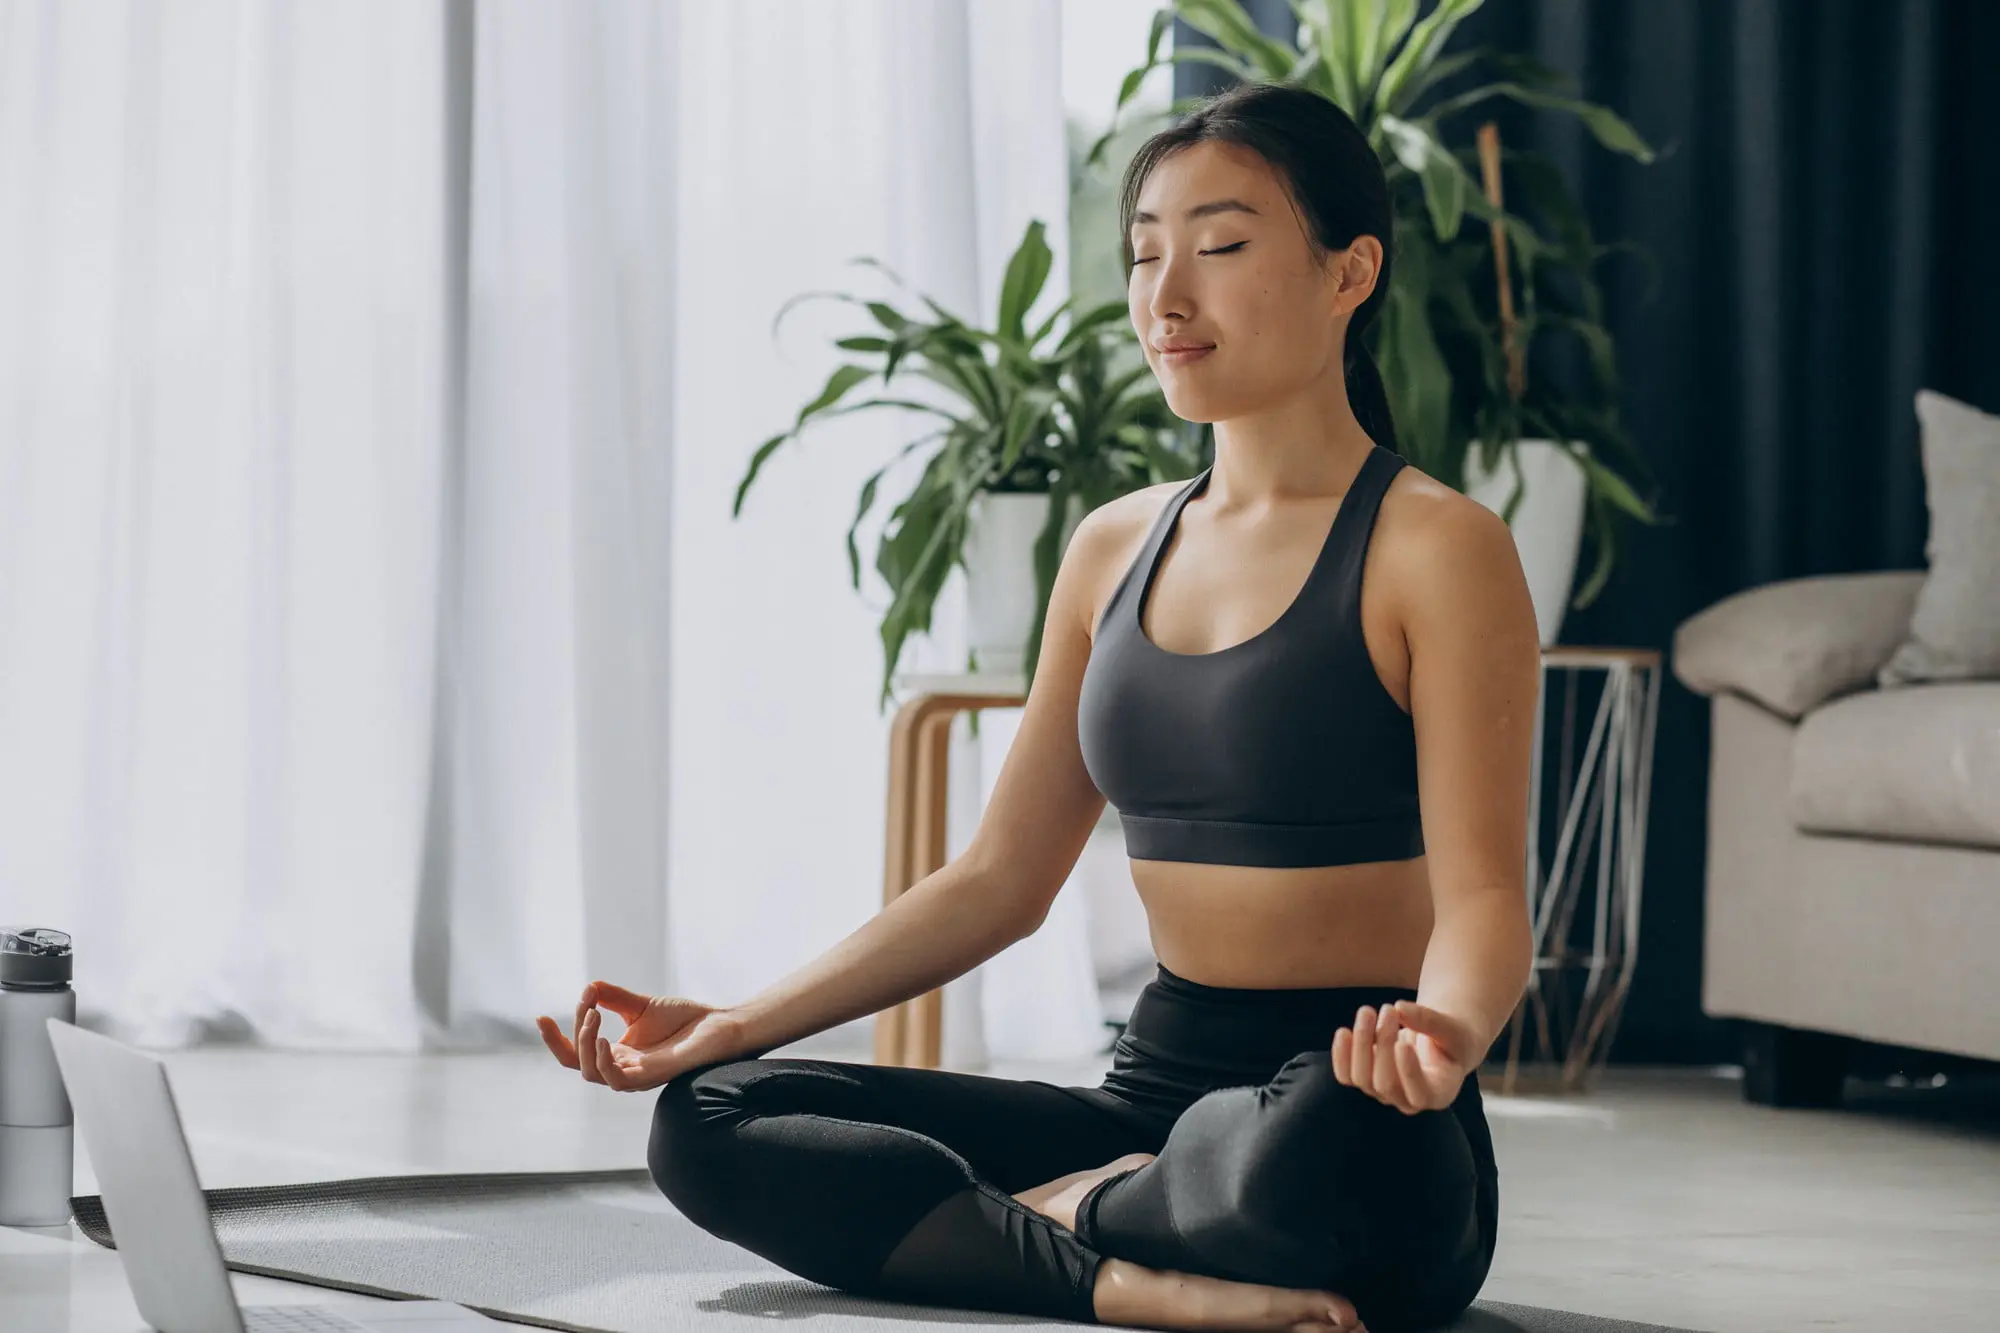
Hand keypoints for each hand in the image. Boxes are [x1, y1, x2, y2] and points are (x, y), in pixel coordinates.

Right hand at [536, 981, 746, 1092]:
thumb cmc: (685, 1020)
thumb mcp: (641, 1005)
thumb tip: (588, 988)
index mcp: (617, 1054)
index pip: (576, 1053)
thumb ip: (614, 999)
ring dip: (586, 1044)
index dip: (555, 1040)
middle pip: (578, 1063)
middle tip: (586, 1006)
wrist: (720, 1026)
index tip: (540, 1016)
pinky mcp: (651, 1077)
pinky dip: (605, 1062)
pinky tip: (606, 1040)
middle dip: (568, 1037)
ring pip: (592, 1073)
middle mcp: (622, 1068)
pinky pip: (617, 1081)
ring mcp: (635, 1076)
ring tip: (594, 1017)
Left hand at [1331, 1000, 1474, 1114]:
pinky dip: (1341, 1055)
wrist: (1439, 1042)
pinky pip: (1346, 1076)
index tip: (1403, 1043)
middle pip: (1385, 1083)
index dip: (1408, 1073)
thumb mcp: (1451, 1029)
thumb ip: (1430, 1021)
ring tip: (1368, 1011)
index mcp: (1438, 1094)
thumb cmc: (1452, 1038)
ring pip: (1362, 1078)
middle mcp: (1408, 1100)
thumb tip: (1400, 1008)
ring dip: (1362, 1041)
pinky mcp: (1366, 1079)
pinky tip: (1343, 1032)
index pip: (1419, 1095)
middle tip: (1389, 1009)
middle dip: (1384, 1043)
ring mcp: (1384, 1093)